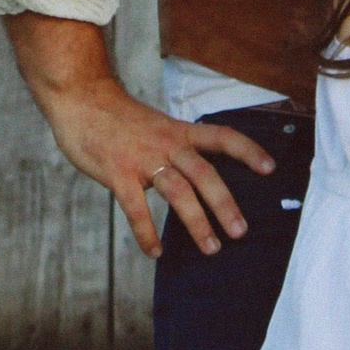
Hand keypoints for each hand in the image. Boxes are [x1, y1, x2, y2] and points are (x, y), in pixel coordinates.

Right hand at [25, 58, 275, 259]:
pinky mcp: (117, 173)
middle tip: (240, 231)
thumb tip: (194, 175)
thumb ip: (174, 147)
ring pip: (178, 191)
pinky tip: (155, 251)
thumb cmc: (117, 117)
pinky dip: (147, 232)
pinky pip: (135, 208)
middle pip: (204, 173)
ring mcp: (142, 159)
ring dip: (197, 222)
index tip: (270, 168)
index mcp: (178, 131)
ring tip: (211, 248)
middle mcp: (166, 144)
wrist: (80, 98)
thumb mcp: (155, 125)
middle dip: (225, 204)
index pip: (221, 137)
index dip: (247, 151)